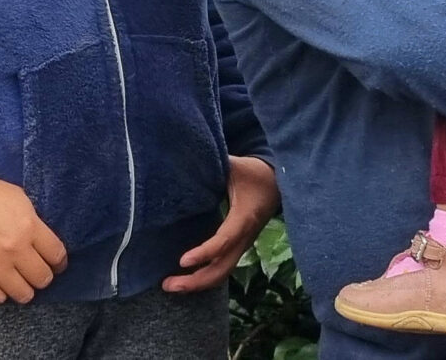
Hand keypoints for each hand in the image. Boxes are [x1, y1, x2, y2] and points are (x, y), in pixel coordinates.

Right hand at [0, 159, 68, 303]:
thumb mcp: (16, 197)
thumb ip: (33, 221)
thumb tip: (43, 241)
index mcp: (28, 226)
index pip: (57, 255)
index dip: (59, 262)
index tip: (56, 263)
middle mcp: (14, 249)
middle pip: (43, 278)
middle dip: (43, 276)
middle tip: (36, 271)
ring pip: (24, 294)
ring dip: (24, 288)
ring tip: (19, 280)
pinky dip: (1, 293)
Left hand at [164, 156, 280, 291]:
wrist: (277, 184)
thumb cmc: (255, 174)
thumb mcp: (237, 167)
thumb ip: (215, 165)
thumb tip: (189, 159)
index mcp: (244, 218)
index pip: (224, 241)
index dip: (205, 253)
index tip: (182, 260)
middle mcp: (244, 237)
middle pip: (222, 269)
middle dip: (195, 280)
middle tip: (167, 284)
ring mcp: (242, 245)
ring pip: (222, 274)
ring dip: (197, 283)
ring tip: (170, 285)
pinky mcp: (237, 247)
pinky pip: (221, 269)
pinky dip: (203, 278)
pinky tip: (184, 279)